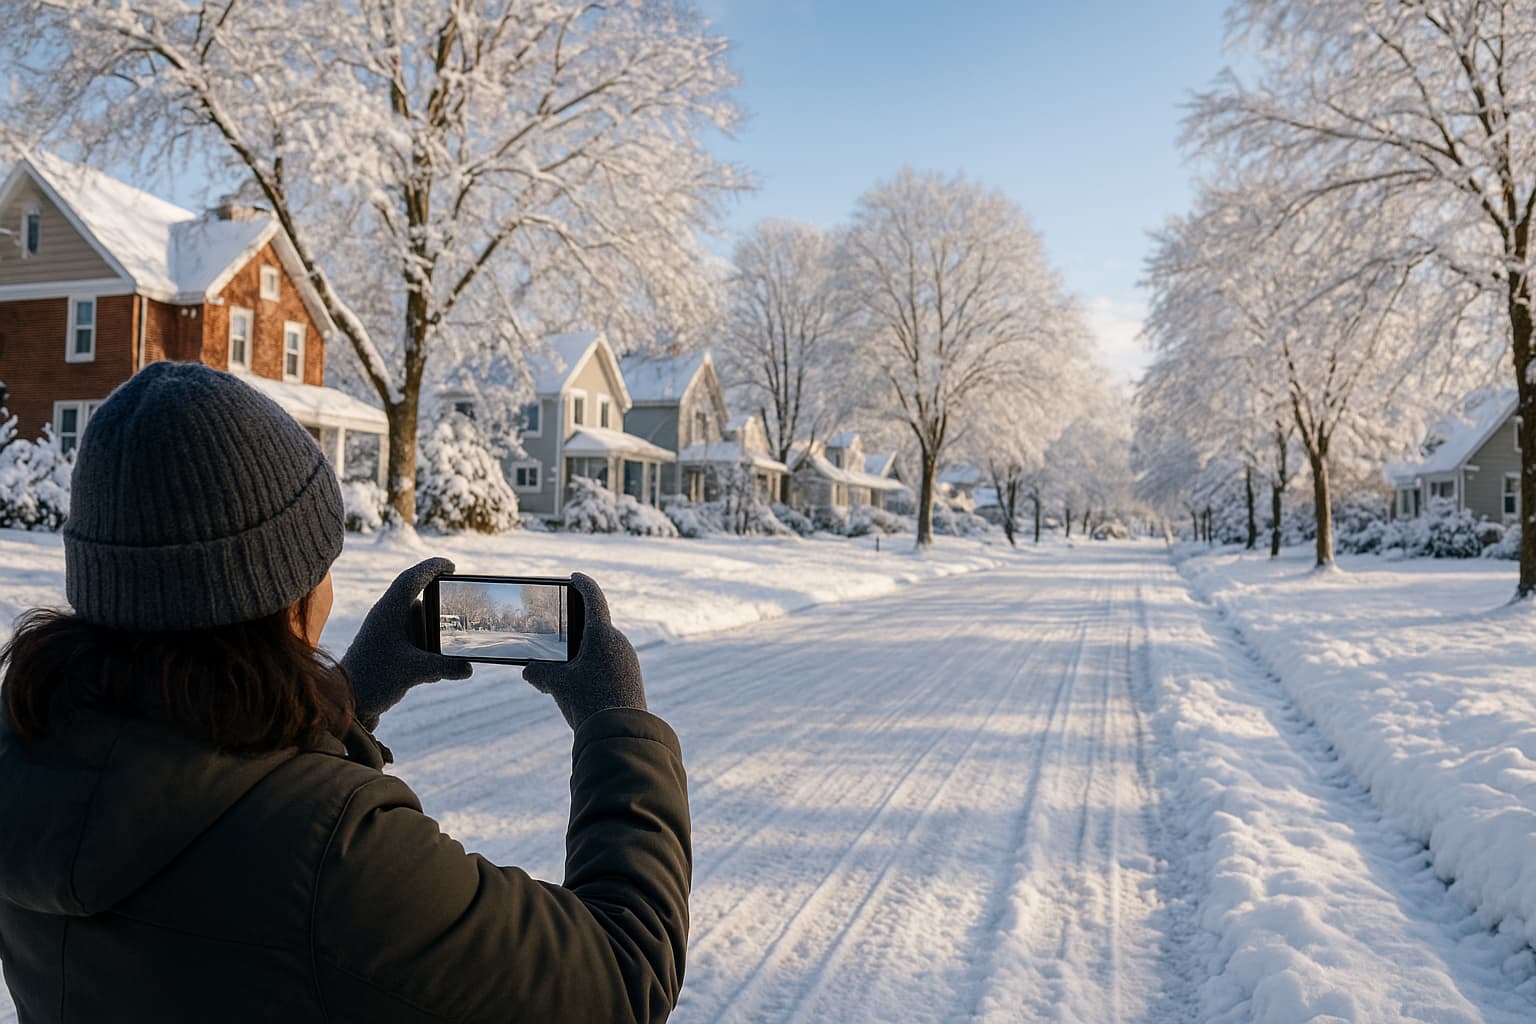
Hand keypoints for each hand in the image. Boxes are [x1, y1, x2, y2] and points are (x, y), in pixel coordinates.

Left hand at [342, 558, 472, 729]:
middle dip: (438, 605)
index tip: (451, 565)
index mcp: (388, 611)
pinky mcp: (386, 651)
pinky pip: (411, 641)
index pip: (412, 578)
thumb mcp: (414, 671)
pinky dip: (425, 650)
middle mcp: (386, 618)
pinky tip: (435, 672)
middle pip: (416, 600)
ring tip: (450, 648)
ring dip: (433, 634)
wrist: (346, 704)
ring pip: (416, 623)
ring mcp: (385, 634)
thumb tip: (469, 668)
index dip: (432, 567)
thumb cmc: (373, 679)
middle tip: (460, 606)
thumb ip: (445, 667)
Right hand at [523, 573, 645, 729]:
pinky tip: (577, 685)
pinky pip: (608, 662)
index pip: (593, 597)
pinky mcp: (630, 676)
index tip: (575, 578)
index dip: (582, 584)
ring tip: (560, 670)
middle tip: (555, 634)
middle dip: (574, 630)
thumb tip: (529, 671)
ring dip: (581, 652)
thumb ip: (539, 672)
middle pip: (594, 626)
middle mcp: (619, 642)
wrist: (622, 736)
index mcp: (602, 634)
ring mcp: (627, 660)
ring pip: (600, 647)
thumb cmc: (589, 703)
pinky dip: (591, 666)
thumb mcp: (557, 685)